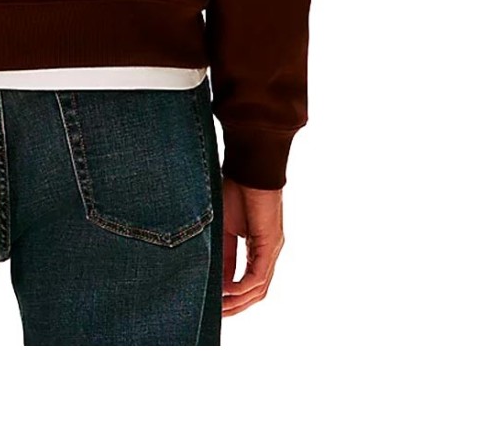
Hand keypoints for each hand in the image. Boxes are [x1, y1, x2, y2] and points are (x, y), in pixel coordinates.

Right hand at [221, 177, 284, 316]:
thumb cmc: (235, 188)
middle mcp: (267, 252)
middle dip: (235, 307)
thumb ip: (222, 251)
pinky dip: (242, 287)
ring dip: (239, 303)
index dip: (230, 296)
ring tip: (218, 309)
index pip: (246, 281)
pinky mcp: (270, 244)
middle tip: (215, 317)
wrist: (249, 165)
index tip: (211, 305)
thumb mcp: (223, 226)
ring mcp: (271, 250)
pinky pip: (258, 276)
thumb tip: (213, 277)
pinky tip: (225, 291)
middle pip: (256, 292)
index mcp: (257, 247)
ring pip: (258, 289)